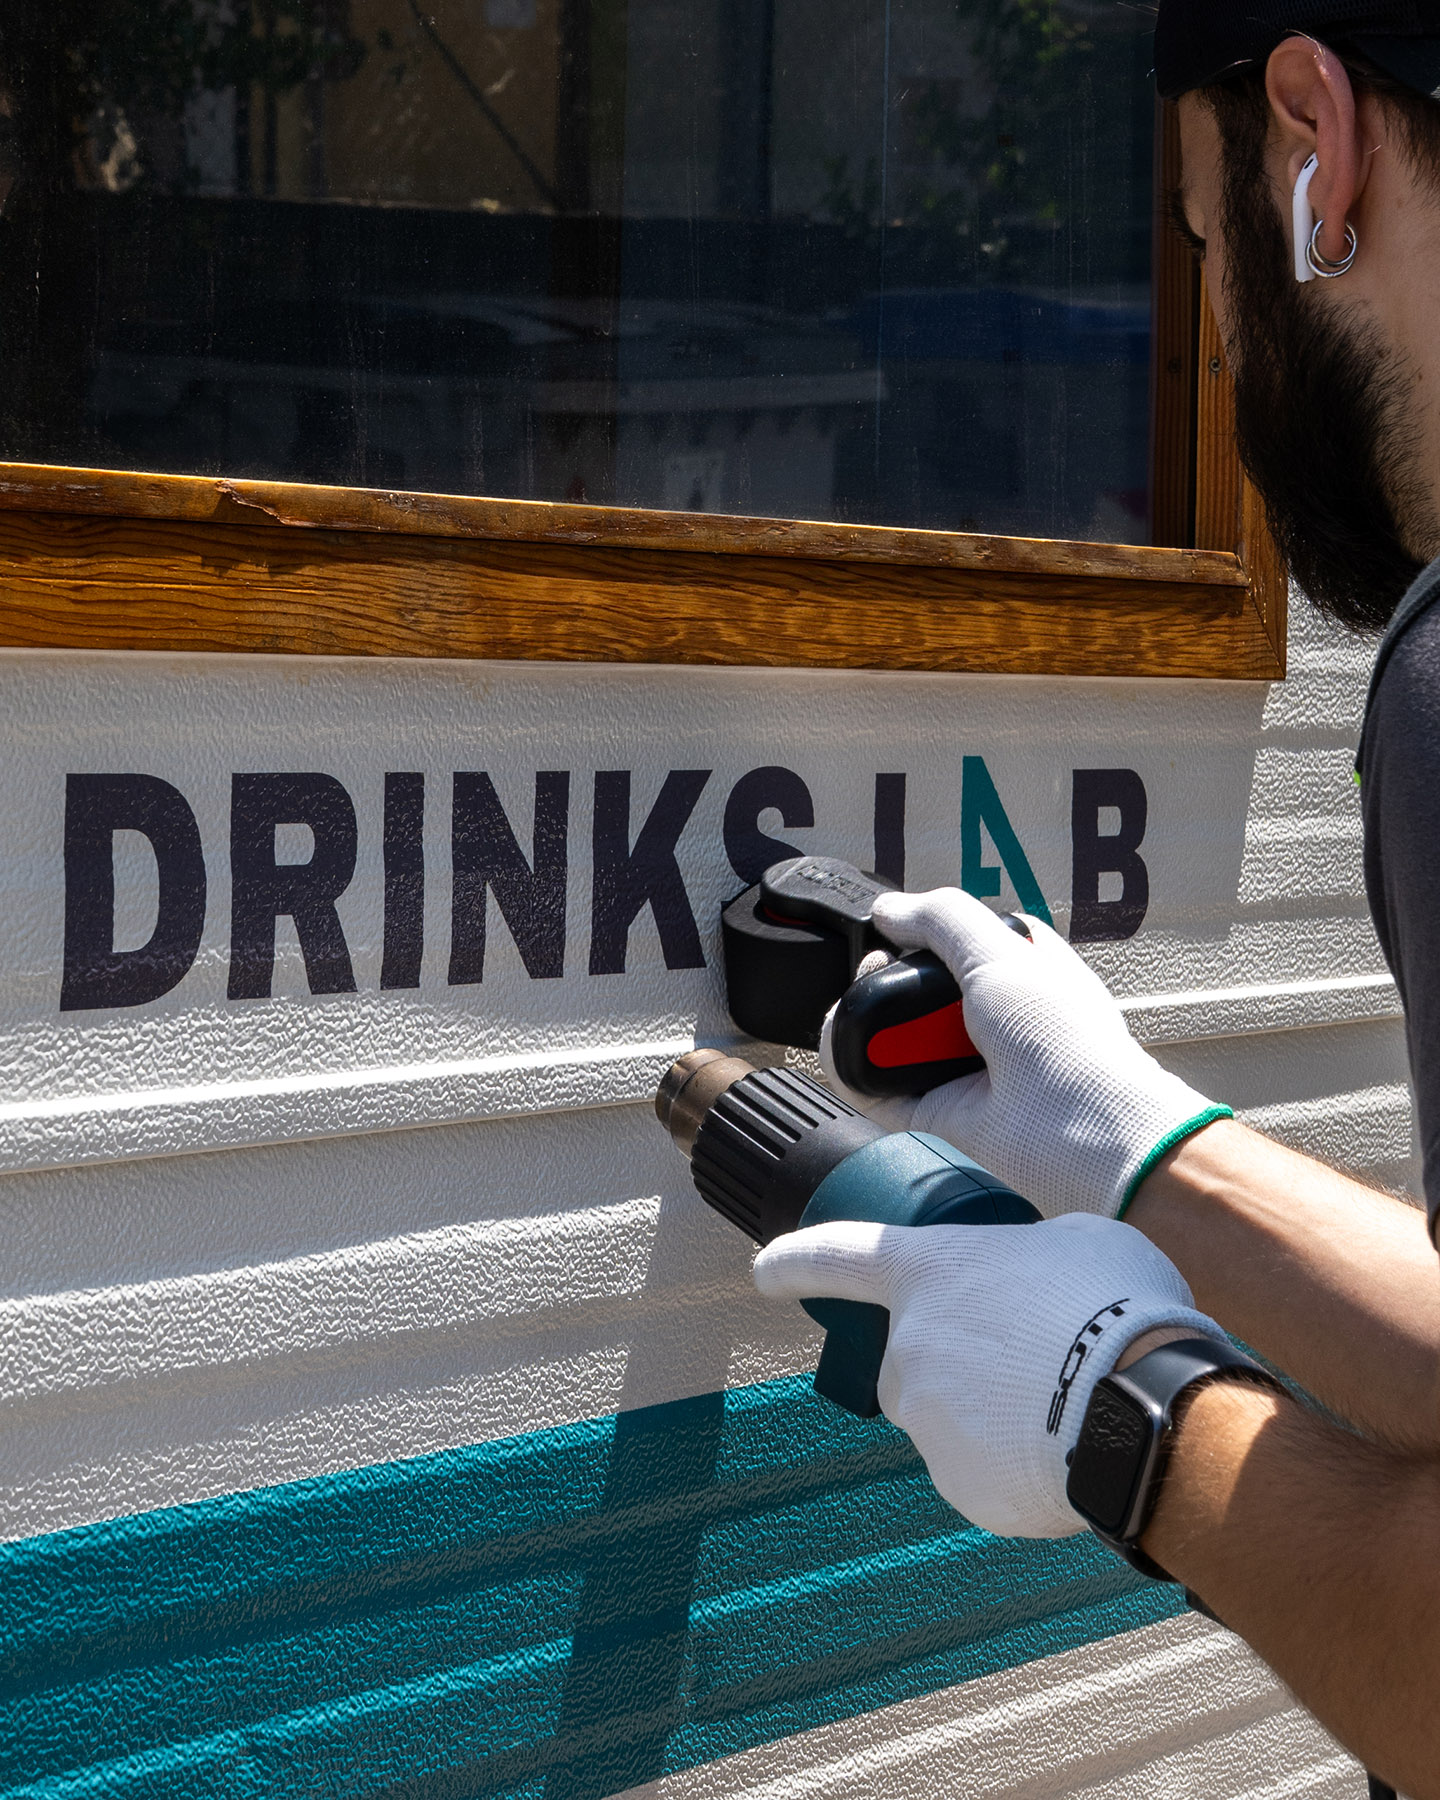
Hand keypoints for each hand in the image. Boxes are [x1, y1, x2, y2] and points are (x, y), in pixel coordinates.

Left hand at [755, 1213, 1213, 1536]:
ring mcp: (928, 1421)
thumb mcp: (1079, 1242)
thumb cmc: (1118, 1303)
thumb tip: (1041, 1280)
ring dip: (992, 1414)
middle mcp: (909, 1345)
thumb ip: (1033, 1256)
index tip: (764, 1269)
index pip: (839, 1255)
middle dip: (952, 1361)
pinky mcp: (959, 1486)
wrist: (1145, 1404)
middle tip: (1028, 1359)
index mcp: (929, 1271)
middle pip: (905, 1357)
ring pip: (948, 1418)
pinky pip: (981, 1473)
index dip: (796, 1261)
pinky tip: (1068, 1448)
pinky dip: (1015, 1466)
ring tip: (1069, 1403)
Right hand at [822, 888, 1228, 1218]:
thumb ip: (941, 919)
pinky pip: (876, 1086)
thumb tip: (888, 908)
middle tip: (877, 973)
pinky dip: (850, 1068)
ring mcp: (960, 1065)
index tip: (894, 930)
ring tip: (861, 1015)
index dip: (919, 931)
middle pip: (912, 983)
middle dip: (883, 974)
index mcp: (1018, 969)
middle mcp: (988, 1017)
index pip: (953, 938)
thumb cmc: (1068, 1043)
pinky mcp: (936, 1110)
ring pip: (889, 1033)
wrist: (1084, 1132)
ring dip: (861, 1019)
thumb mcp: (1003, 952)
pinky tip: (843, 1049)